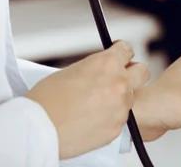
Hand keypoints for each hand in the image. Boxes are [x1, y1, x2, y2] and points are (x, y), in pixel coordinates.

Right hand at [26, 41, 149, 159]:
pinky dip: (110, 118)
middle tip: (120, 78)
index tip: (119, 56)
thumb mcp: (72, 71)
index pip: (127, 49)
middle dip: (133, 73)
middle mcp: (119, 83)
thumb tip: (101, 70)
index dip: (121, 52)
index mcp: (106, 63)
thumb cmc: (47, 100)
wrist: (38, 129)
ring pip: (131, 98)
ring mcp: (121, 106)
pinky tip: (92, 120)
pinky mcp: (118, 127)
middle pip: (142, 71)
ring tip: (96, 105)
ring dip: (119, 99)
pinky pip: (120, 119)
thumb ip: (94, 68)